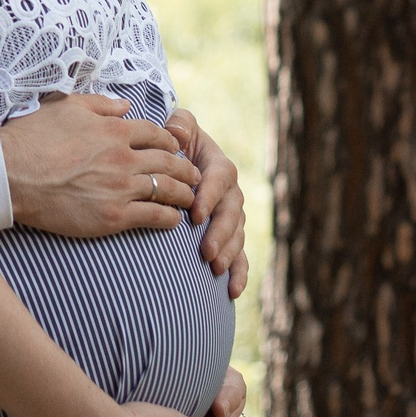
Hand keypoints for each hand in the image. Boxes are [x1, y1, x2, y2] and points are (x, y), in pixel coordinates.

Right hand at [0, 93, 199, 238]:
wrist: (10, 175)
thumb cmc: (32, 138)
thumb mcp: (66, 106)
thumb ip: (100, 104)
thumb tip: (126, 104)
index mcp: (113, 129)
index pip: (156, 133)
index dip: (171, 140)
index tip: (177, 147)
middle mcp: (123, 157)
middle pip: (169, 161)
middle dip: (187, 168)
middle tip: (195, 174)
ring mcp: (120, 188)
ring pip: (167, 189)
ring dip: (184, 193)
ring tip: (191, 197)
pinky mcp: (113, 216)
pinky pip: (154, 216)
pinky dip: (169, 218)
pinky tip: (174, 219)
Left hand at [164, 108, 248, 298]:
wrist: (182, 161)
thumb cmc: (177, 143)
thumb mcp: (178, 126)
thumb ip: (178, 124)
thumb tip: (176, 134)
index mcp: (219, 166)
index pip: (218, 179)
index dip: (209, 196)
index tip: (195, 214)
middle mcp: (231, 193)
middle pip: (232, 213)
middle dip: (220, 233)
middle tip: (206, 251)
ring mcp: (232, 216)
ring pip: (237, 235)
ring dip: (229, 253)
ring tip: (214, 268)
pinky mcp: (229, 236)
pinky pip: (240, 257)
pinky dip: (239, 274)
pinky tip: (232, 292)